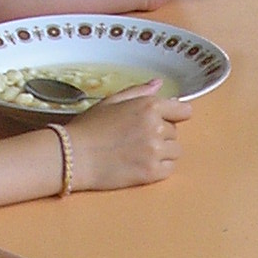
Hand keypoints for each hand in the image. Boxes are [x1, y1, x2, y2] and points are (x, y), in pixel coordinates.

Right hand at [65, 84, 190, 189]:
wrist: (73, 156)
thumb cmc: (89, 127)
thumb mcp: (112, 101)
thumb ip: (139, 92)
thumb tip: (159, 84)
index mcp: (149, 106)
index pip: (184, 111)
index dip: (175, 115)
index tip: (166, 120)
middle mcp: (157, 127)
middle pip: (175, 132)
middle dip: (161, 134)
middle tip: (137, 138)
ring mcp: (155, 151)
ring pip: (175, 151)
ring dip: (162, 152)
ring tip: (139, 152)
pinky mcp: (152, 172)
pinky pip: (170, 169)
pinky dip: (160, 168)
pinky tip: (141, 164)